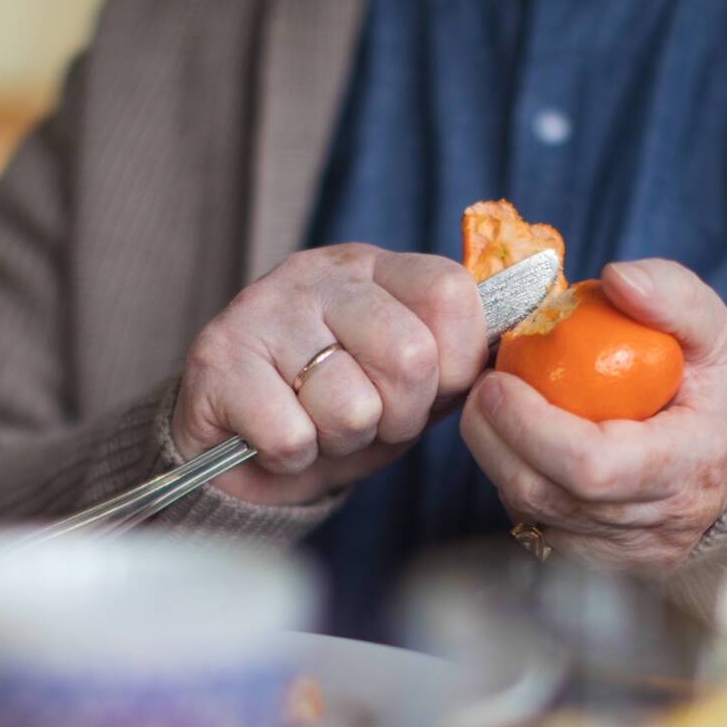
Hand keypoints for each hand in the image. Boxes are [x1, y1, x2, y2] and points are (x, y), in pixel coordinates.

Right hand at [172, 244, 487, 504]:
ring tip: (315, 425)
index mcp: (375, 269)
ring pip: (350, 406)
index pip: (451, 294)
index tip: (426, 392)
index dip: (455, 366)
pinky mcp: (217, 358)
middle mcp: (319, 275)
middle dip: (398, 415)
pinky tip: (274, 438)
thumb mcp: (408, 384)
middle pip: (410, 356)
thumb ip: (456, 362)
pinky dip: (291, 456)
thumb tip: (509, 361)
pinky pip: (291, 435)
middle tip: (365, 417)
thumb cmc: (334, 413)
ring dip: (340, 440)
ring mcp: (262, 309)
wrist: (238, 454)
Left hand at [459, 259, 726, 573]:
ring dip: (498, 458)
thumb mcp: (715, 331)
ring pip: (531, 515)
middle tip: (481, 387)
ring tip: (498, 408)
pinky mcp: (597, 563)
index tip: (498, 382)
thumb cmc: (716, 389)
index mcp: (690, 466)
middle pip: (546, 495)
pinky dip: (515, 482)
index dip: (530, 428)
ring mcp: (624, 555)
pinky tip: (520, 445)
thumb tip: (616, 278)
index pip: (593, 468)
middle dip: (493, 439)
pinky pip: (533, 527)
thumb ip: (673, 296)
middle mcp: (656, 526)